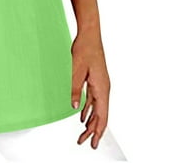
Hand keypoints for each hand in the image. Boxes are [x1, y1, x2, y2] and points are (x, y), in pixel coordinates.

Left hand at [71, 29, 110, 149]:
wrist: (90, 34)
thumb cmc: (85, 48)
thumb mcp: (76, 69)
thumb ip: (75, 88)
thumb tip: (74, 106)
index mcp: (102, 87)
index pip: (102, 115)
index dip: (98, 130)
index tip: (93, 142)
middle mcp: (103, 88)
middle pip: (100, 114)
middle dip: (93, 130)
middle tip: (84, 141)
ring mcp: (100, 84)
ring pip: (97, 108)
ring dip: (90, 120)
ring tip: (83, 133)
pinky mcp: (95, 79)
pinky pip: (93, 99)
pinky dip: (89, 109)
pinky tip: (82, 115)